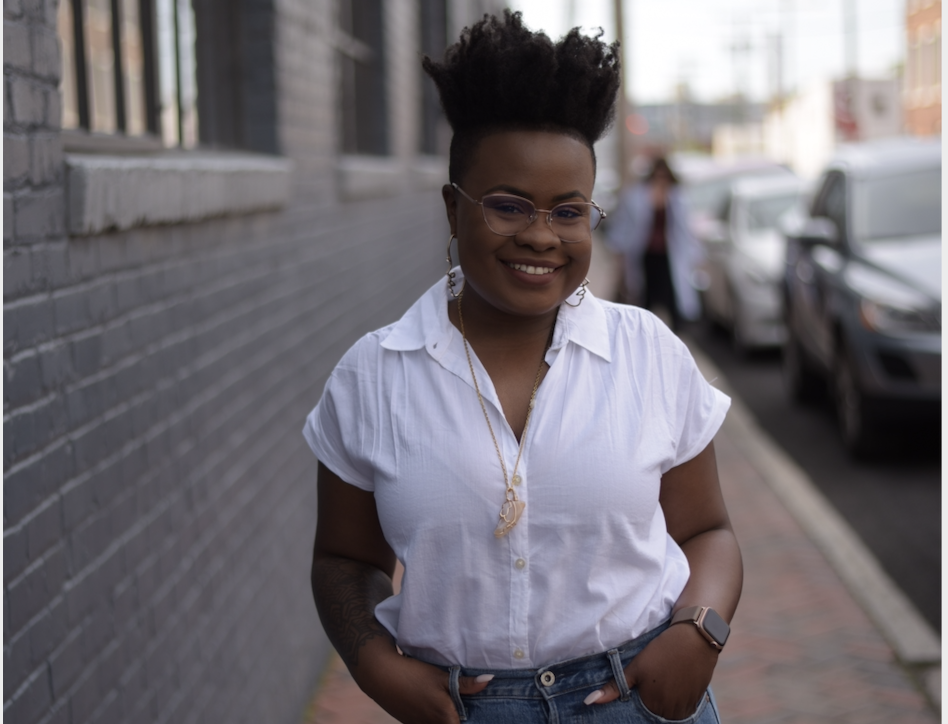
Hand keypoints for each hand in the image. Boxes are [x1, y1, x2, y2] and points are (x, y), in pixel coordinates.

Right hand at [355, 649, 492, 723]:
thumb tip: (490, 680)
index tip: (480, 714)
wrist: (380, 675)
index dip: (475, 721)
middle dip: (460, 718)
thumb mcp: (442, 677)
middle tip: (467, 706)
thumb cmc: (414, 675)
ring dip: (447, 718)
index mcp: (446, 719)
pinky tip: (435, 705)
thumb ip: (467, 684)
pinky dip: (436, 718)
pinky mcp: (410, 723)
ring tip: (453, 706)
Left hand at [585, 624, 717, 719]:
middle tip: (651, 683)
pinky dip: (676, 699)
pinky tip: (672, 683)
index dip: (637, 703)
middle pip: (655, 715)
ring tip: (661, 682)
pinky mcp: (697, 700)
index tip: (638, 690)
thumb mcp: (635, 668)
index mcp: (654, 707)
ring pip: (669, 712)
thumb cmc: (662, 652)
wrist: (695, 637)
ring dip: (663, 703)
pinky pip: (682, 707)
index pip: (640, 715)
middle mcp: (672, 713)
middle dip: (650, 704)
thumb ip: (614, 688)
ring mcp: (686, 708)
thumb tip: (588, 701)